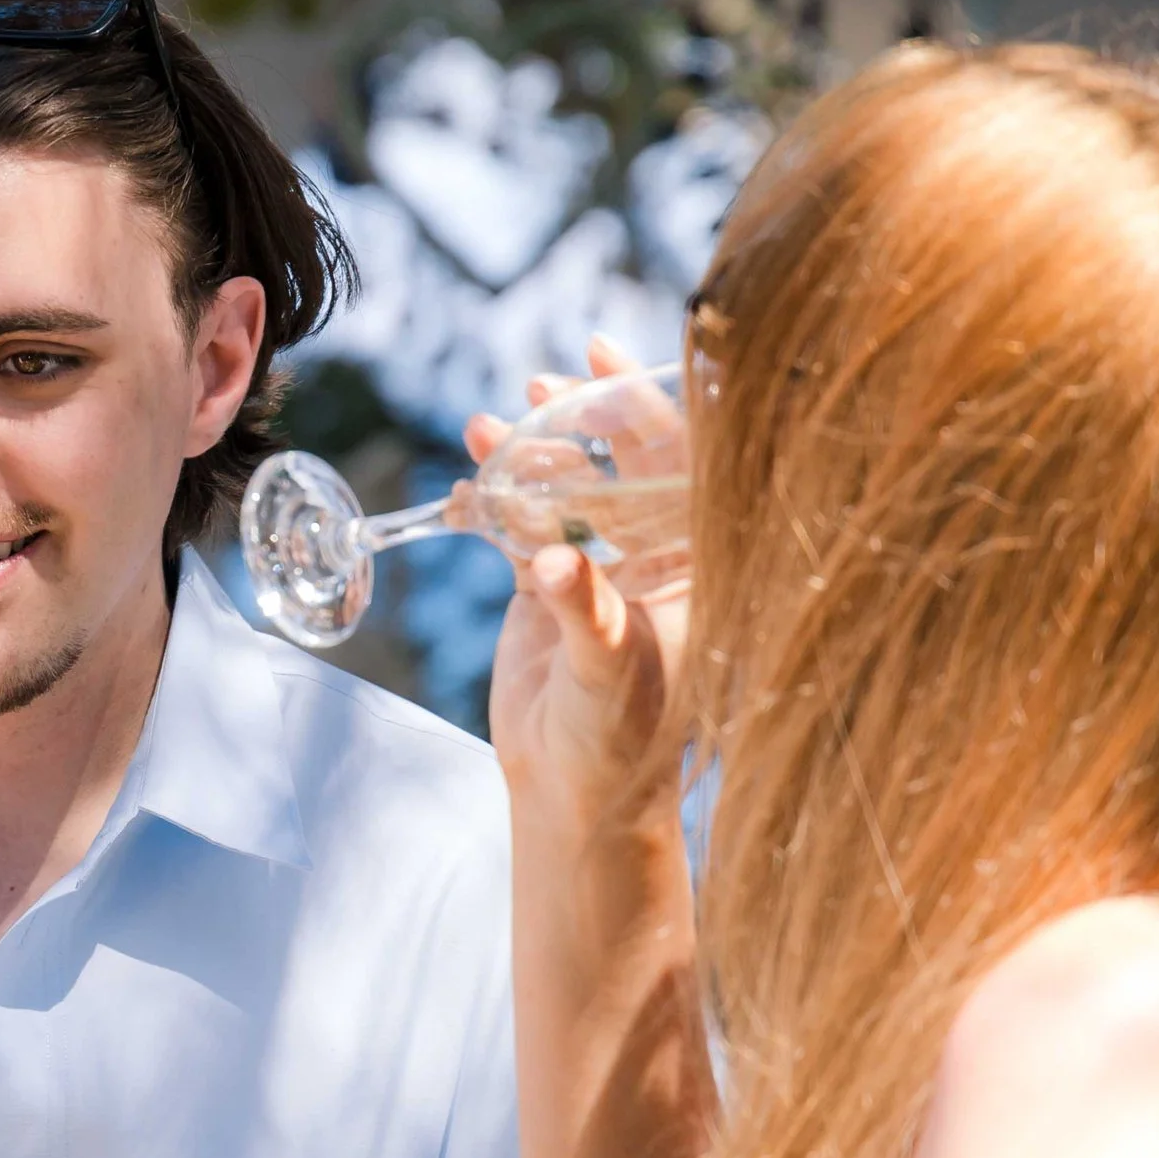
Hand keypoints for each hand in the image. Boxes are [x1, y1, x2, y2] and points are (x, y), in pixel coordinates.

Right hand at [480, 335, 688, 846]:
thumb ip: (585, 611)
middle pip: (626, 462)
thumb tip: (552, 561)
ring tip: (492, 425)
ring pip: (569, 487)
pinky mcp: (549, 592)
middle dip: (586, 415)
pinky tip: (464, 481)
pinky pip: (521, 526)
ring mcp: (601, 569)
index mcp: (694, 566)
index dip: (652, 406)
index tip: (610, 361)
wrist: (575, 796)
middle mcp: (653, 558)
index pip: (684, 465)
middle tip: (544, 381)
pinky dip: (493, 501)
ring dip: (531, 453)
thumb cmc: (620, 741)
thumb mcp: (609, 673)